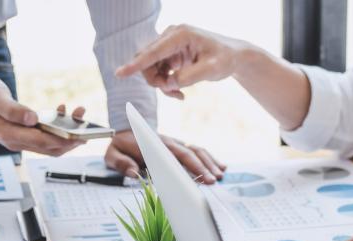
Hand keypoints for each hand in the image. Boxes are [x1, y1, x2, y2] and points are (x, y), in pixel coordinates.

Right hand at [0, 74, 84, 155]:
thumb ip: (10, 109)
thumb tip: (32, 119)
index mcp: (7, 134)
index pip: (41, 142)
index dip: (62, 139)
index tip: (80, 134)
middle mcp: (15, 141)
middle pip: (51, 148)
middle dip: (71, 138)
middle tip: (87, 124)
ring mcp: (20, 139)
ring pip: (50, 144)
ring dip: (68, 133)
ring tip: (80, 113)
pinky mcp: (24, 134)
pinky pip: (45, 136)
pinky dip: (58, 127)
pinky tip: (63, 110)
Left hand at [105, 130, 224, 182]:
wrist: (126, 129)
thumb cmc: (120, 145)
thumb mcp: (112, 154)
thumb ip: (122, 163)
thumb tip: (134, 172)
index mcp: (154, 145)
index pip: (175, 155)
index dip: (188, 165)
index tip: (199, 176)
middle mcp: (168, 143)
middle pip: (190, 153)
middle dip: (204, 167)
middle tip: (214, 180)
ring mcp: (176, 144)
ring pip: (197, 150)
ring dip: (210, 162)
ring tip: (221, 174)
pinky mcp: (180, 147)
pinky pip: (197, 150)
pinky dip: (210, 158)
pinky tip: (221, 166)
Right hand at [115, 25, 245, 98]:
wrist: (233, 57)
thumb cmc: (225, 59)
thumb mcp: (211, 70)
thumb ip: (189, 77)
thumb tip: (168, 83)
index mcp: (180, 34)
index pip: (154, 51)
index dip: (136, 64)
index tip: (120, 74)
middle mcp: (171, 36)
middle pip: (148, 60)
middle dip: (156, 80)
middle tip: (174, 93)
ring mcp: (169, 45)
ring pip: (152, 68)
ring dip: (162, 85)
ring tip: (179, 94)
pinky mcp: (170, 54)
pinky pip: (159, 72)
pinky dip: (166, 84)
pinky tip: (179, 92)